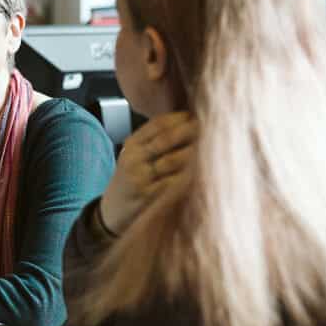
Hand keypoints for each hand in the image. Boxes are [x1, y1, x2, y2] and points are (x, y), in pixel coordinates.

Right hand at [100, 111, 197, 234]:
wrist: (114, 209)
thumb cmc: (131, 179)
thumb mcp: (134, 156)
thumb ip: (153, 140)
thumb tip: (187, 121)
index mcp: (131, 144)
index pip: (157, 124)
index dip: (179, 118)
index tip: (195, 116)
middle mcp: (133, 158)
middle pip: (166, 139)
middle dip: (189, 131)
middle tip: (208, 127)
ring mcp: (140, 177)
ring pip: (173, 160)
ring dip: (194, 152)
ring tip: (211, 146)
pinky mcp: (149, 195)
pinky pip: (175, 181)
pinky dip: (190, 174)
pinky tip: (203, 169)